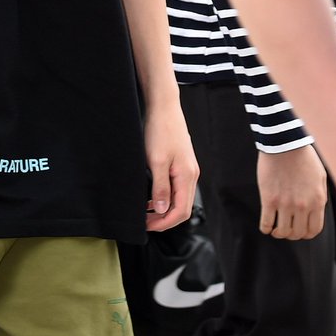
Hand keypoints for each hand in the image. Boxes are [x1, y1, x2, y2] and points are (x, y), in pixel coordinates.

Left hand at [144, 102, 199, 231]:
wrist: (164, 108)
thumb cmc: (160, 131)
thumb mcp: (156, 162)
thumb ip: (161, 188)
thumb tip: (162, 211)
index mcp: (187, 177)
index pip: (181, 212)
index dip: (164, 223)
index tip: (147, 226)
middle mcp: (191, 175)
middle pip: (182, 208)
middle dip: (164, 219)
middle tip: (145, 223)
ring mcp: (188, 170)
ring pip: (179, 199)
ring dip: (164, 209)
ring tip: (145, 213)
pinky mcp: (182, 164)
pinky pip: (177, 188)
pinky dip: (165, 198)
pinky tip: (151, 198)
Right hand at [257, 145, 326, 239]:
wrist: (284, 144)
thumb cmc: (302, 157)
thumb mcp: (320, 177)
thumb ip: (319, 196)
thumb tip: (315, 210)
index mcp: (317, 201)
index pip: (313, 230)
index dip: (306, 234)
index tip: (299, 231)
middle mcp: (302, 206)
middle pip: (297, 233)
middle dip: (292, 235)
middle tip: (286, 230)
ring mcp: (285, 204)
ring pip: (282, 231)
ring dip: (279, 234)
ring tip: (275, 229)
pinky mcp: (269, 199)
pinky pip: (266, 223)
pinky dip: (265, 228)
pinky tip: (265, 226)